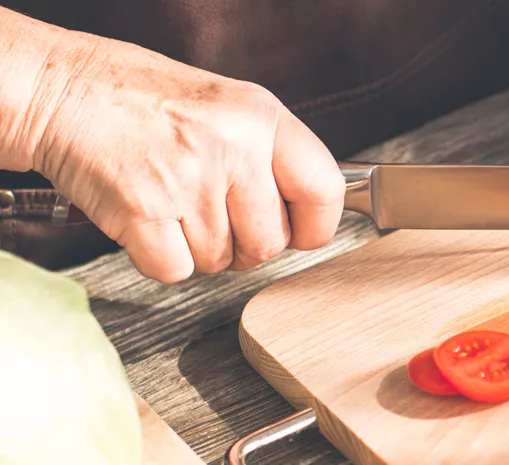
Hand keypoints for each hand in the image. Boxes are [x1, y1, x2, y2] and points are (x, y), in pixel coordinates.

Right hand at [5, 29, 343, 282]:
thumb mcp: (230, 106)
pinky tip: (153, 221)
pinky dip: (164, 259)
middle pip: (270, 242)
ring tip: (178, 206)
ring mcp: (187, 182)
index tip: (301, 232)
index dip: (315, 225)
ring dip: (201, 249)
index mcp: (261, 117)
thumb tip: (308, 213)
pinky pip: (178, 270)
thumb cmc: (146, 100)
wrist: (65, 93)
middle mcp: (231, 148)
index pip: (323, 189)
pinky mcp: (142, 213)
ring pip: (221, 261)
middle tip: (219, 217)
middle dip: (246, 244)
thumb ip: (273, 154)